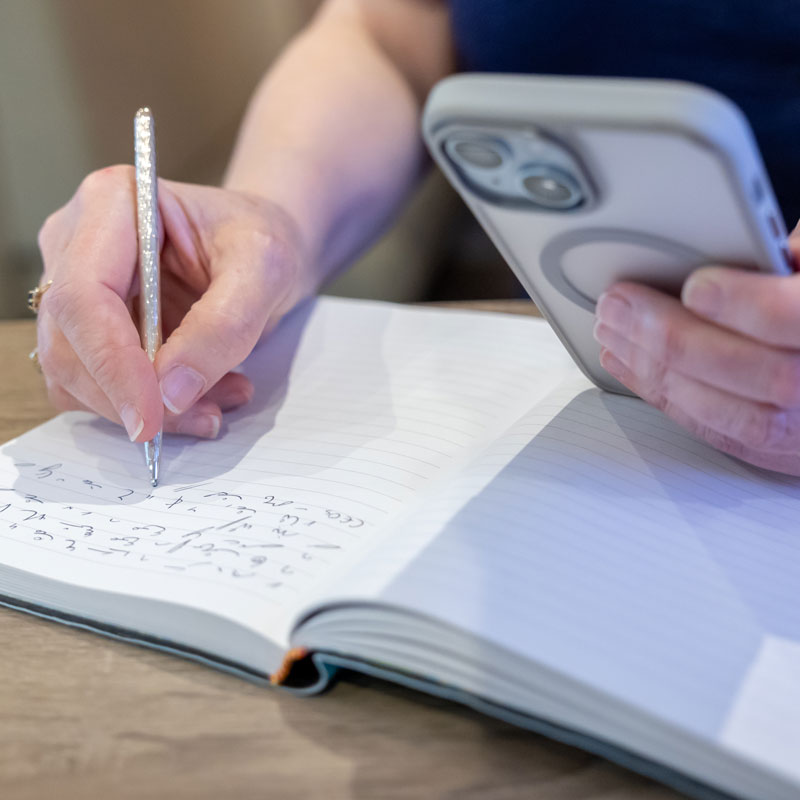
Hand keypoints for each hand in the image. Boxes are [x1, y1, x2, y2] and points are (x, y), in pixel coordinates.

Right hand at [36, 165, 308, 440]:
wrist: (258, 249)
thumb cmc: (260, 240)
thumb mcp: (265, 269)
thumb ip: (225, 324)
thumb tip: (171, 391)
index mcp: (110, 203)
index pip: (84, 296)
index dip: (113, 364)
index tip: (154, 415)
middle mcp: (75, 242)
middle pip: (69, 343)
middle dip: (133, 398)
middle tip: (206, 417)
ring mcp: (73, 288)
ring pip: (75, 375)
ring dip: (144, 408)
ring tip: (218, 402)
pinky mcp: (86, 329)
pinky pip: (95, 388)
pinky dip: (145, 407)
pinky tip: (200, 397)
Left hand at [593, 232, 799, 474]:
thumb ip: (795, 254)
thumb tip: (747, 244)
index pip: (792, 320)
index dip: (741, 303)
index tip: (695, 284)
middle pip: (748, 371)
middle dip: (671, 335)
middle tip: (618, 304)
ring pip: (720, 409)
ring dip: (652, 367)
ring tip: (612, 330)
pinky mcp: (772, 451)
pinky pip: (708, 429)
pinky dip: (659, 393)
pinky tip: (626, 362)